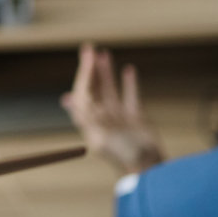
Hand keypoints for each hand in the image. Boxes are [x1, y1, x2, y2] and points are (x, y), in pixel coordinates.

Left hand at [61, 43, 164, 175]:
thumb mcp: (101, 137)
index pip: (83, 93)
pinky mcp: (136, 118)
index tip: (87, 60)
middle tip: (88, 49)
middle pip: (94, 88)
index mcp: (90, 123)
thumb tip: (69, 99)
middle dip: (90, 69)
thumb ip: (87, 117)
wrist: (149, 167)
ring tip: (103, 54)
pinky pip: (131, 96)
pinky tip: (128, 70)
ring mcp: (119, 117)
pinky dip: (130, 83)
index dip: (84, 75)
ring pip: (110, 89)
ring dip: (106, 72)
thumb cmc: (124, 156)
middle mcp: (103, 117)